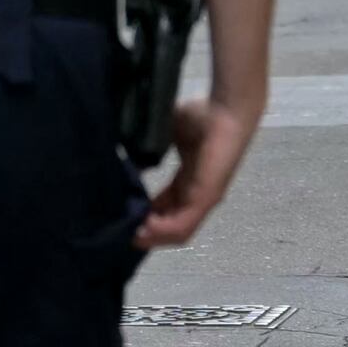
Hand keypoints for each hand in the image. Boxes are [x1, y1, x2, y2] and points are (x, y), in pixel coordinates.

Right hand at [137, 97, 258, 250]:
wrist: (225, 110)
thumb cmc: (201, 117)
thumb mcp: (168, 135)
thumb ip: (149, 150)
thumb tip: (127, 162)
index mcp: (188, 181)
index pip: (166, 208)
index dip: (145, 215)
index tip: (123, 217)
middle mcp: (197, 195)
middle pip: (171, 225)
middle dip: (147, 232)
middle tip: (122, 232)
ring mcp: (204, 199)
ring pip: (177, 231)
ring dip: (154, 237)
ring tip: (130, 235)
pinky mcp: (207, 197)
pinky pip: (183, 223)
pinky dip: (163, 230)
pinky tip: (144, 228)